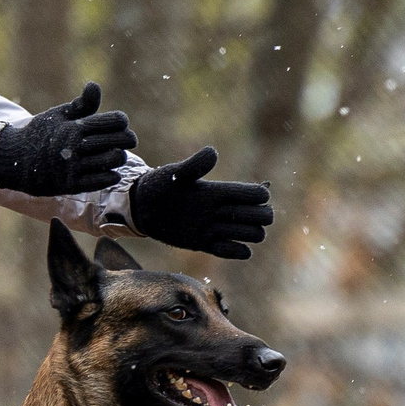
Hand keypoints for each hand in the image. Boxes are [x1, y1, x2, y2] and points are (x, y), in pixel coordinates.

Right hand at [0, 84, 136, 197]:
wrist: (14, 160)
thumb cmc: (40, 134)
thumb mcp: (58, 115)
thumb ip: (82, 104)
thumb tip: (95, 85)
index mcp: (75, 126)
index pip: (116, 121)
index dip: (121, 122)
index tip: (118, 125)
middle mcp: (75, 145)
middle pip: (120, 140)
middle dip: (128, 139)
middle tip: (127, 140)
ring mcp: (73, 166)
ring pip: (114, 160)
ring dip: (120, 157)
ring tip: (116, 155)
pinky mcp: (70, 185)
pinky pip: (103, 180)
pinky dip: (112, 175)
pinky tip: (109, 171)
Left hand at [129, 148, 273, 258]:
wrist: (143, 208)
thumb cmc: (159, 186)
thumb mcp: (175, 174)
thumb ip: (195, 165)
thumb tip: (214, 153)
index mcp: (220, 191)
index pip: (255, 194)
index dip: (258, 196)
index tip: (249, 197)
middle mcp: (222, 210)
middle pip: (262, 216)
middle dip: (259, 217)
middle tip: (238, 217)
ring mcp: (215, 228)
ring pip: (253, 235)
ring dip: (248, 234)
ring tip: (227, 231)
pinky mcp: (205, 244)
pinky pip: (234, 252)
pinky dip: (237, 251)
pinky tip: (221, 244)